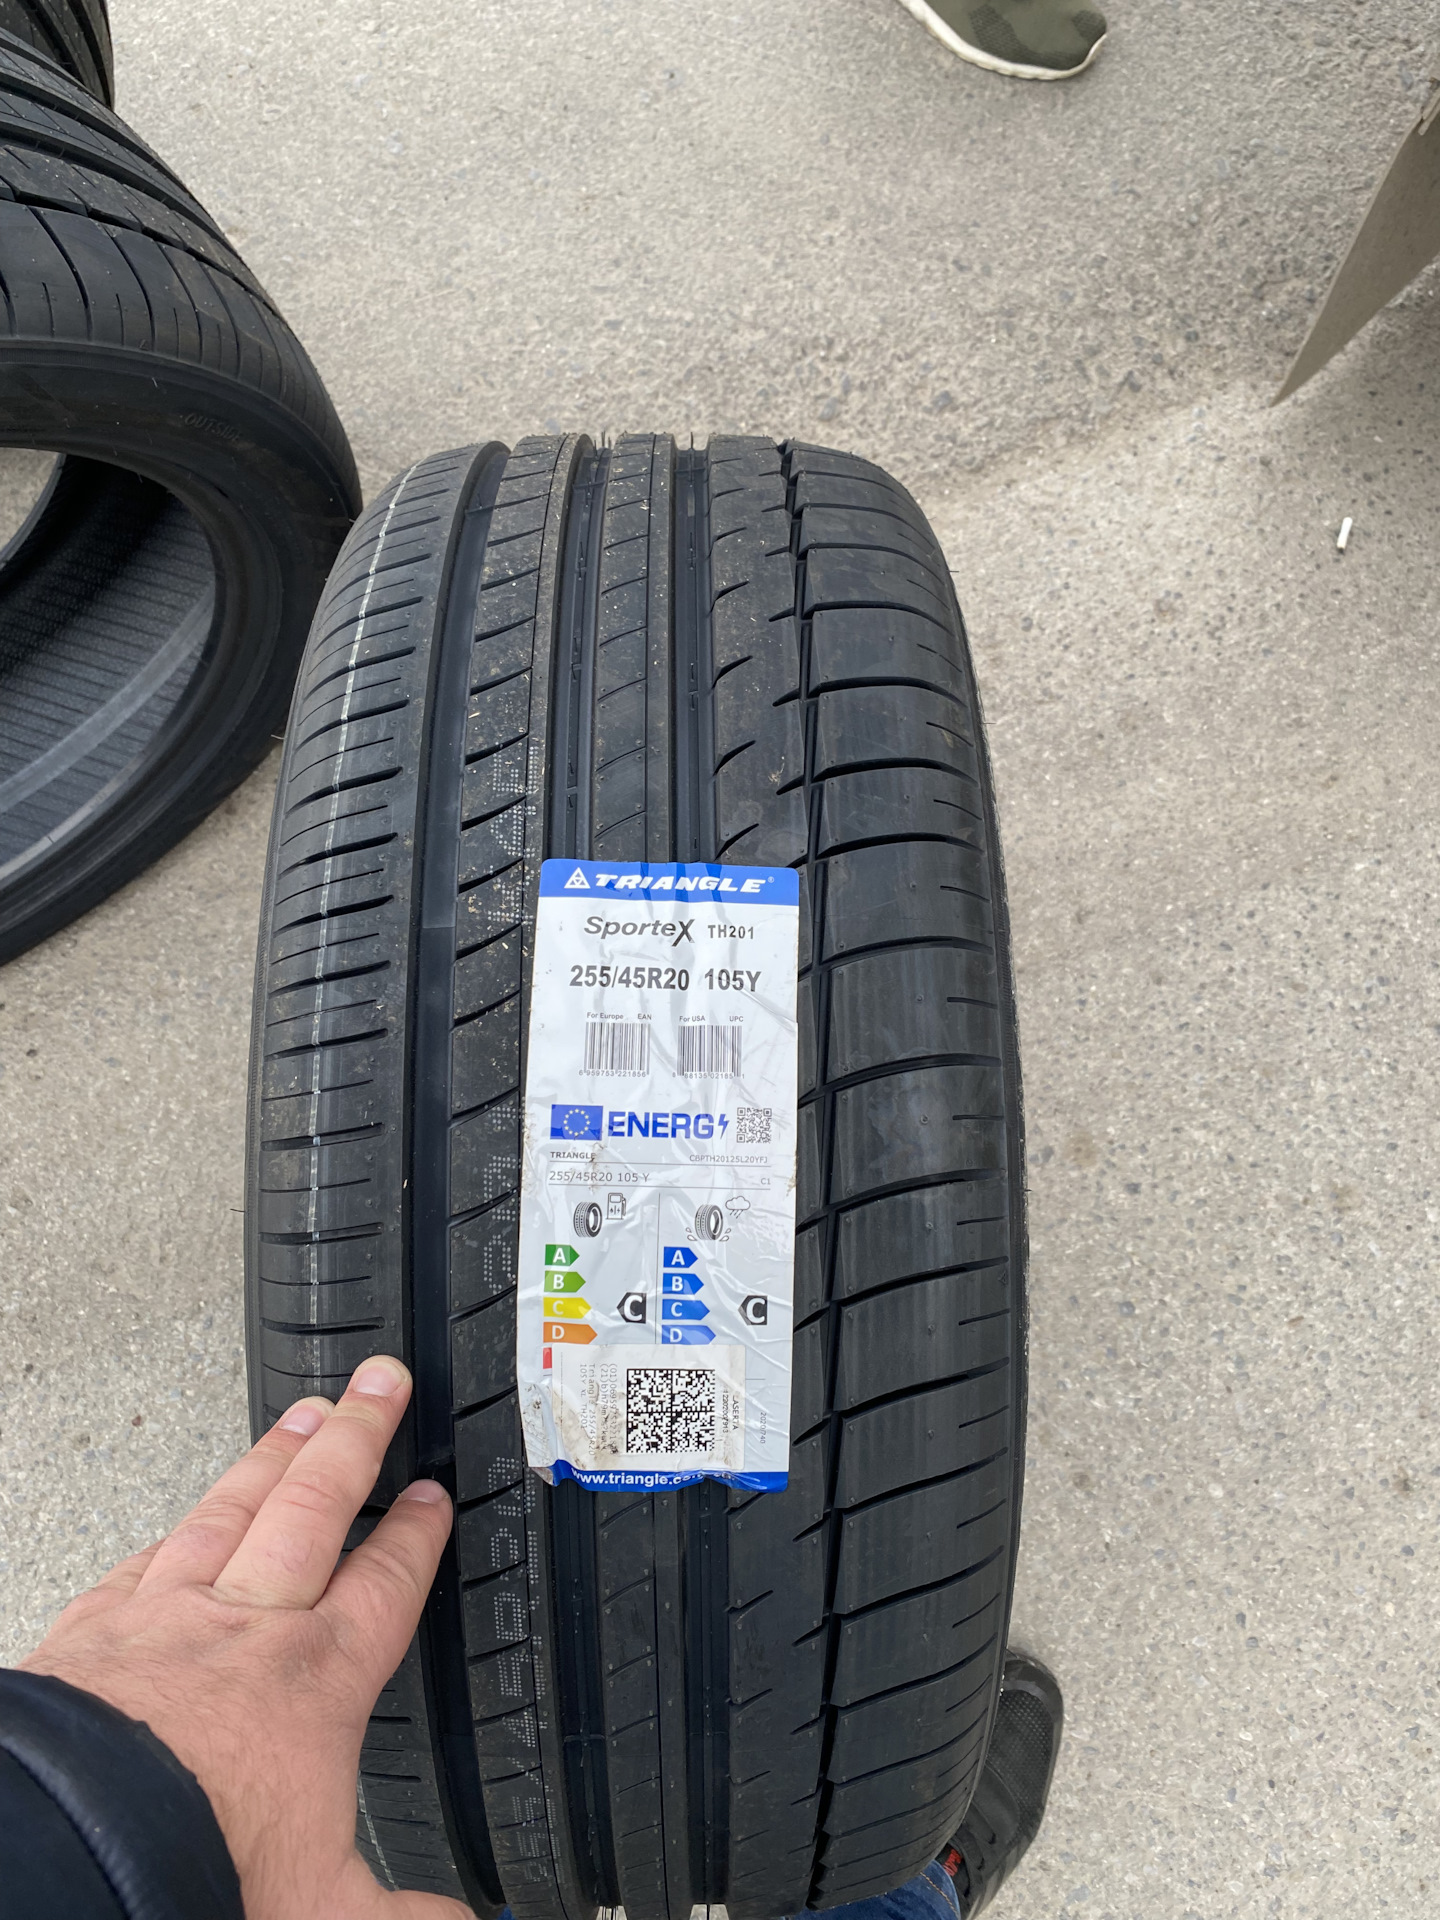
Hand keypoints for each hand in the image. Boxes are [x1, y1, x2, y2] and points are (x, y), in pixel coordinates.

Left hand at [20, 1356, 470, 1919]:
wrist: (68, 1862)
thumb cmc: (194, 1873)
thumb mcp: (327, 1909)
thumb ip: (410, 1915)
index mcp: (316, 1682)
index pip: (385, 1583)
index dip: (416, 1533)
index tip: (432, 1494)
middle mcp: (248, 1628)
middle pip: (315, 1506)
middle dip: (356, 1438)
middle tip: (381, 1383)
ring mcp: (167, 1616)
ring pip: (233, 1509)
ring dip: (273, 1456)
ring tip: (303, 1412)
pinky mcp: (95, 1628)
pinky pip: (148, 1557)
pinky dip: (177, 1528)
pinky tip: (184, 1516)